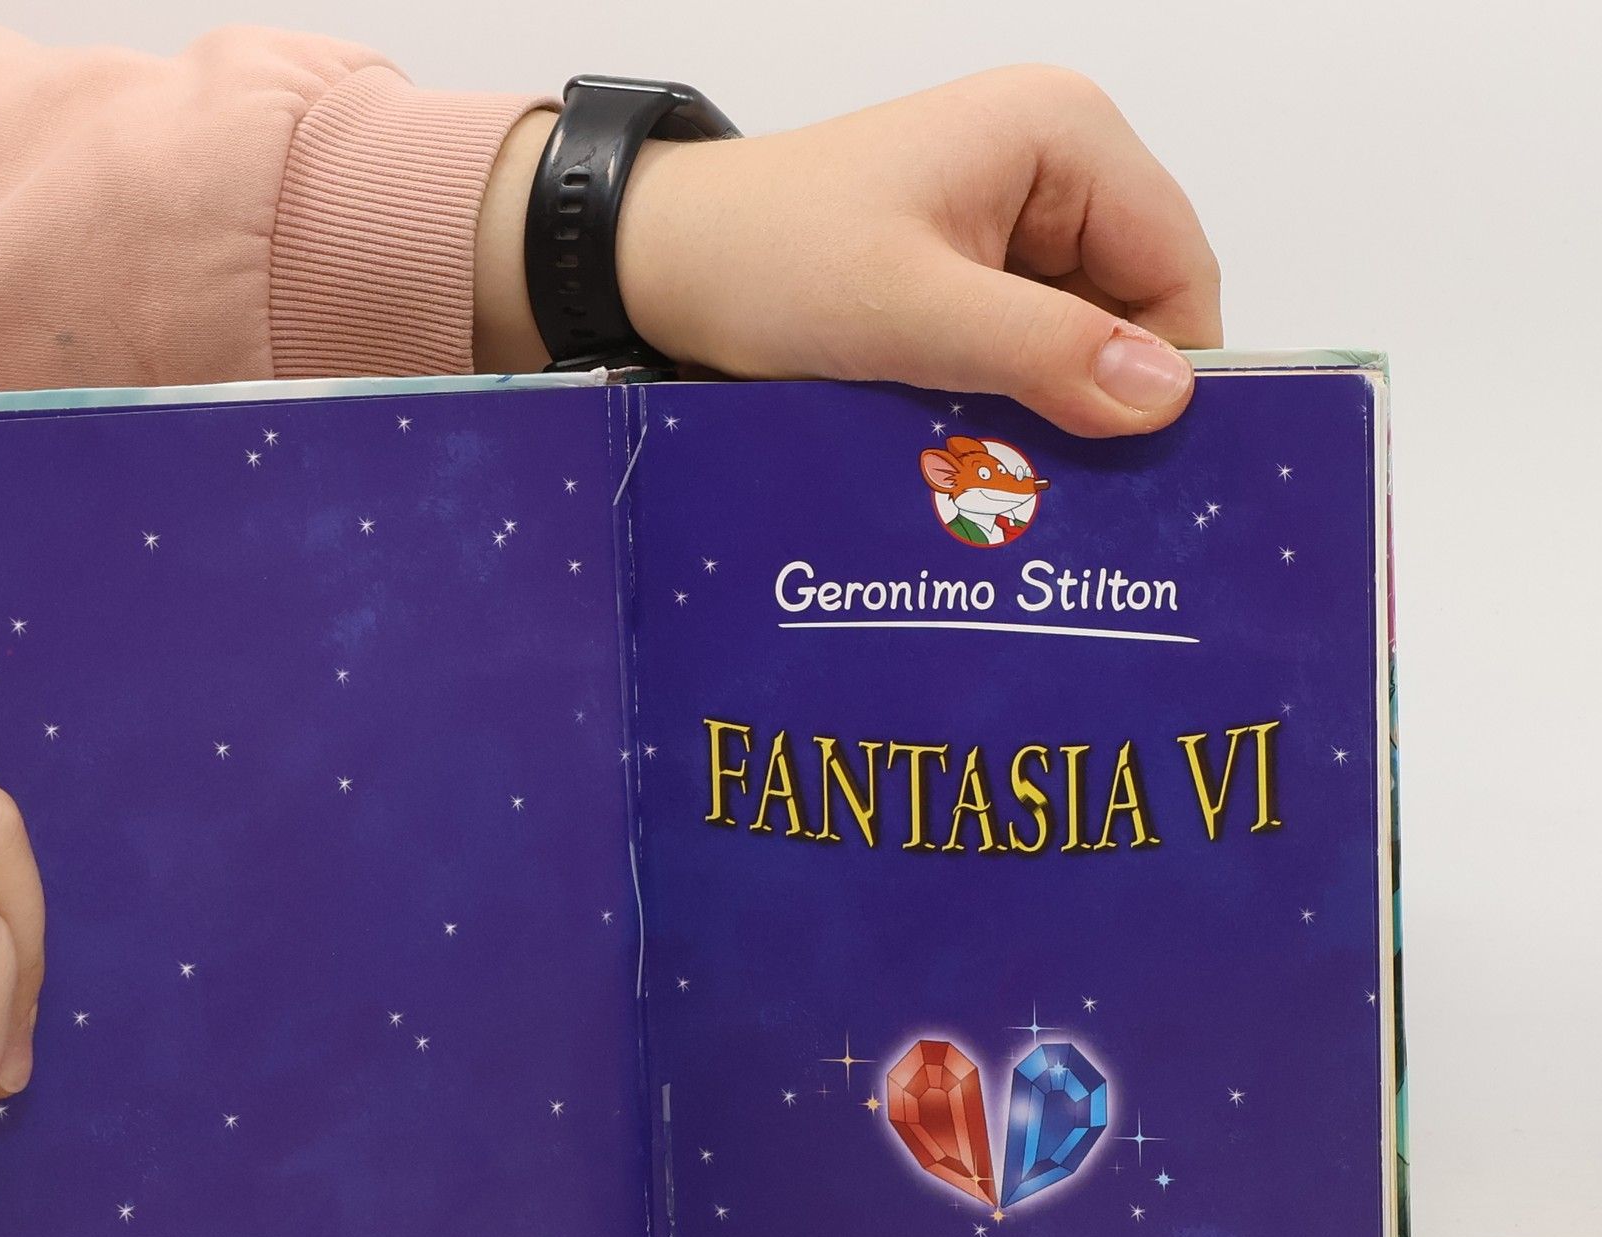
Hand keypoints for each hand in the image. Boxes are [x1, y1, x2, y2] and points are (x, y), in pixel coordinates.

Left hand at [475, 68, 1219, 435]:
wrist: (660, 262)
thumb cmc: (769, 261)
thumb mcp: (910, 314)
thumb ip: (1043, 353)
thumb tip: (1167, 400)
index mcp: (1063, 135)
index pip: (1178, 267)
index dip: (1171, 373)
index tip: (1141, 476)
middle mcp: (1051, 165)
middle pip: (1134, 306)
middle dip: (1104, 399)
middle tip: (1071, 499)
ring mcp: (1008, 219)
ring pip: (1078, 339)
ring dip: (1051, 411)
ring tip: (1018, 486)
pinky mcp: (966, 269)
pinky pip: (1023, 347)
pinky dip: (1008, 404)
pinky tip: (980, 456)